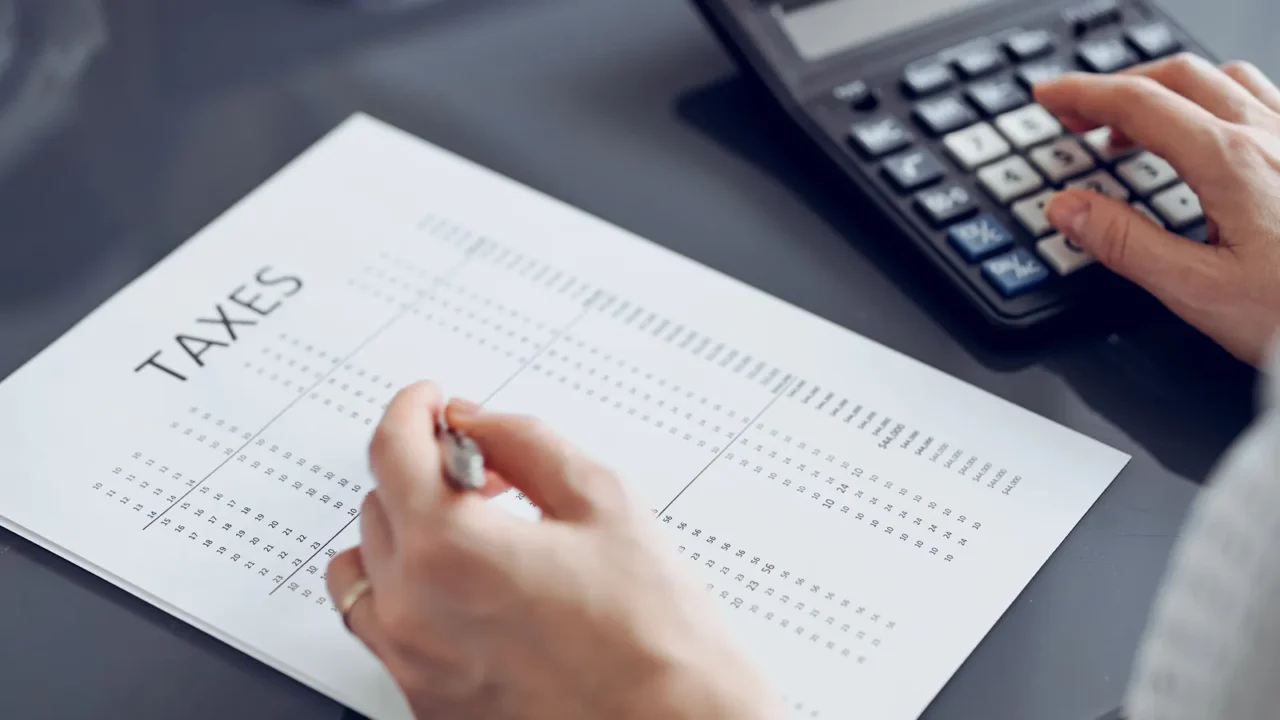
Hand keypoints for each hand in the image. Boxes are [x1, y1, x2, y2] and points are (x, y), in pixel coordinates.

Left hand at [326, 382, 784, 719]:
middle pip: (378, 502)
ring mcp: (412, 664)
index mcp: (450, 549)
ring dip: (404, 533)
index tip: (430, 404)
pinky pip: (383, 629)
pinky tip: (467, 591)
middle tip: (485, 474)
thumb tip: (476, 420)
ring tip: (468, 534)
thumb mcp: (602, 503)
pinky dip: (407, 592)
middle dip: (425, 471)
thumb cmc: (655, 634)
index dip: (412, 409)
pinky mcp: (424, 701)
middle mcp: (414, 609)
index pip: (392, 448)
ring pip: (365, 567)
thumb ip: (525, 444)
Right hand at [1034, 53, 1279, 366]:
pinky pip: (1264, 99)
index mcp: (1229, 162)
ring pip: (1224, 80)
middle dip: (1117, 87)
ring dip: (1168, 90)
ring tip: (1136, 124)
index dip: (1082, 93)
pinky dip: (1217, 100)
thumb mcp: (1198, 291)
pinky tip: (1211, 132)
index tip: (1048, 96)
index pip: (1137, 103)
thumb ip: (1126, 244)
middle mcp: (1267, 135)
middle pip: (1177, 77)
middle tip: (1076, 114)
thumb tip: (1068, 209)